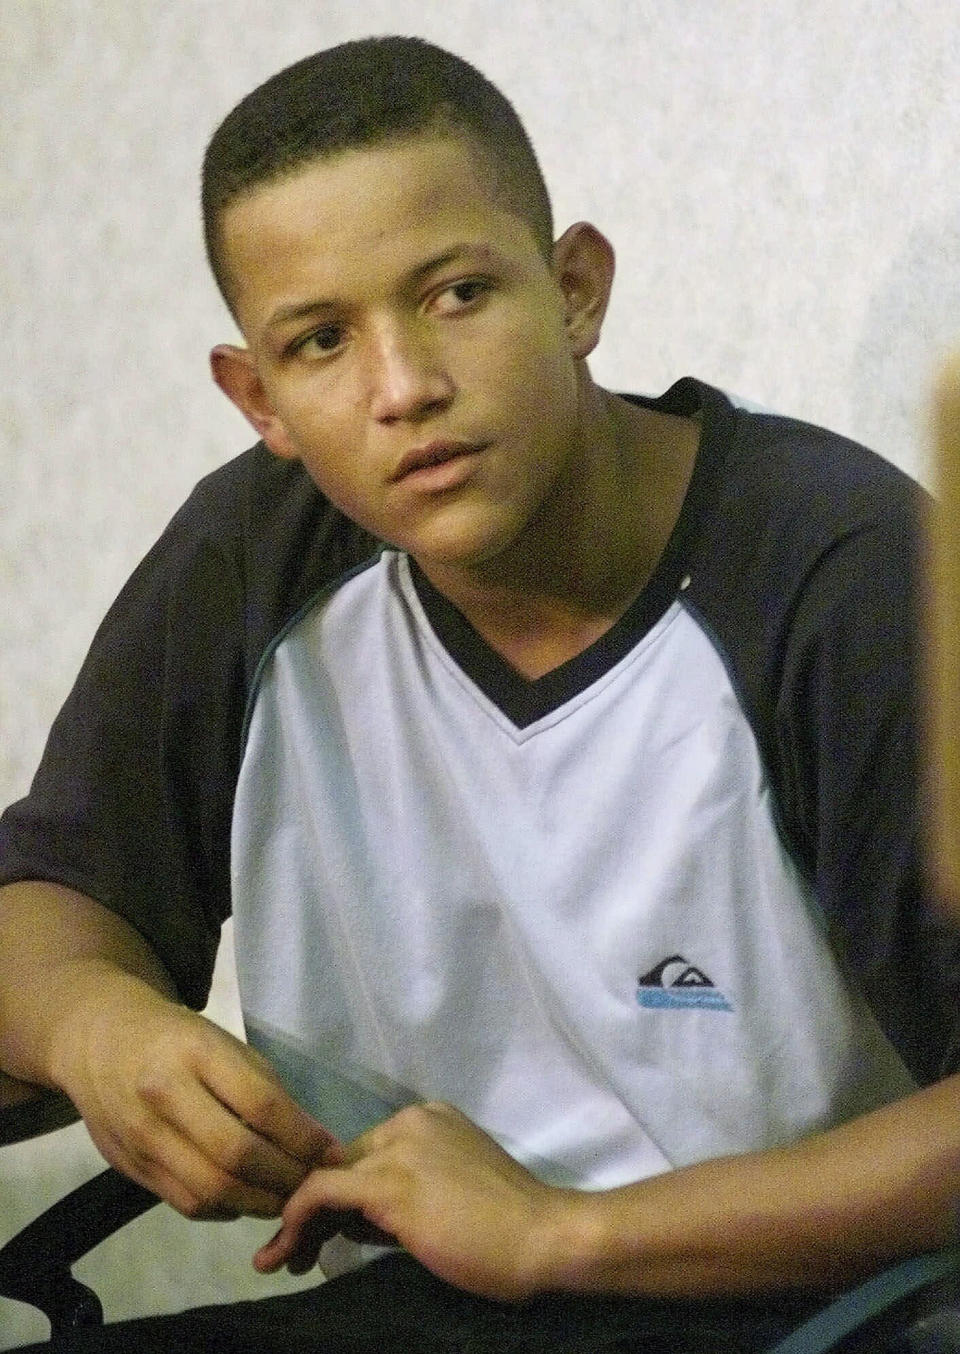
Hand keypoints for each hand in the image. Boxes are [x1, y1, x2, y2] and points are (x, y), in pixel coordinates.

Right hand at [50, 967, 338, 1219]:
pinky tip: (246, 1199)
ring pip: (210, 1189)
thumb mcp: (222, 1043)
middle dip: (285, 1178)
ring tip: (286, 1198)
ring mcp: (142, 1136)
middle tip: (312, 1183)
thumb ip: (263, 1089)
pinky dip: (225, 1209)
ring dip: (258, 1203)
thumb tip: (312, 1143)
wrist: (99, 1040)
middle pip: (236, 1156)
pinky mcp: (130, 1167)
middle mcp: (164, 1096)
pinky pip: (186, 1202)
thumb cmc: (176, 1038)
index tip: (332, 1152)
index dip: (303, 1137)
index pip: (261, 1105)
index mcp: (196, 1053)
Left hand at [253, 1101, 570, 1299]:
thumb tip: (352, 1222)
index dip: (340, 1197)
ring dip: (295, 1219)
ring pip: (326, 1176)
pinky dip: (295, 1219)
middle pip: (342, 1162)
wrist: (545, 1237)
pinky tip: (285, 1251)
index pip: (365, 1153)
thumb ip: (402, 1198)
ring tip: (279, 1260)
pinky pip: (321, 1192)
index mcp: (429, 1119)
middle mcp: (411, 1121)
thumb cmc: (509, 1231)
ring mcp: (400, 1148)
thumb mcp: (450, 1199)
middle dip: (314, 1209)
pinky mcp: (390, 1182)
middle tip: (295, 1254)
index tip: (322, 1237)